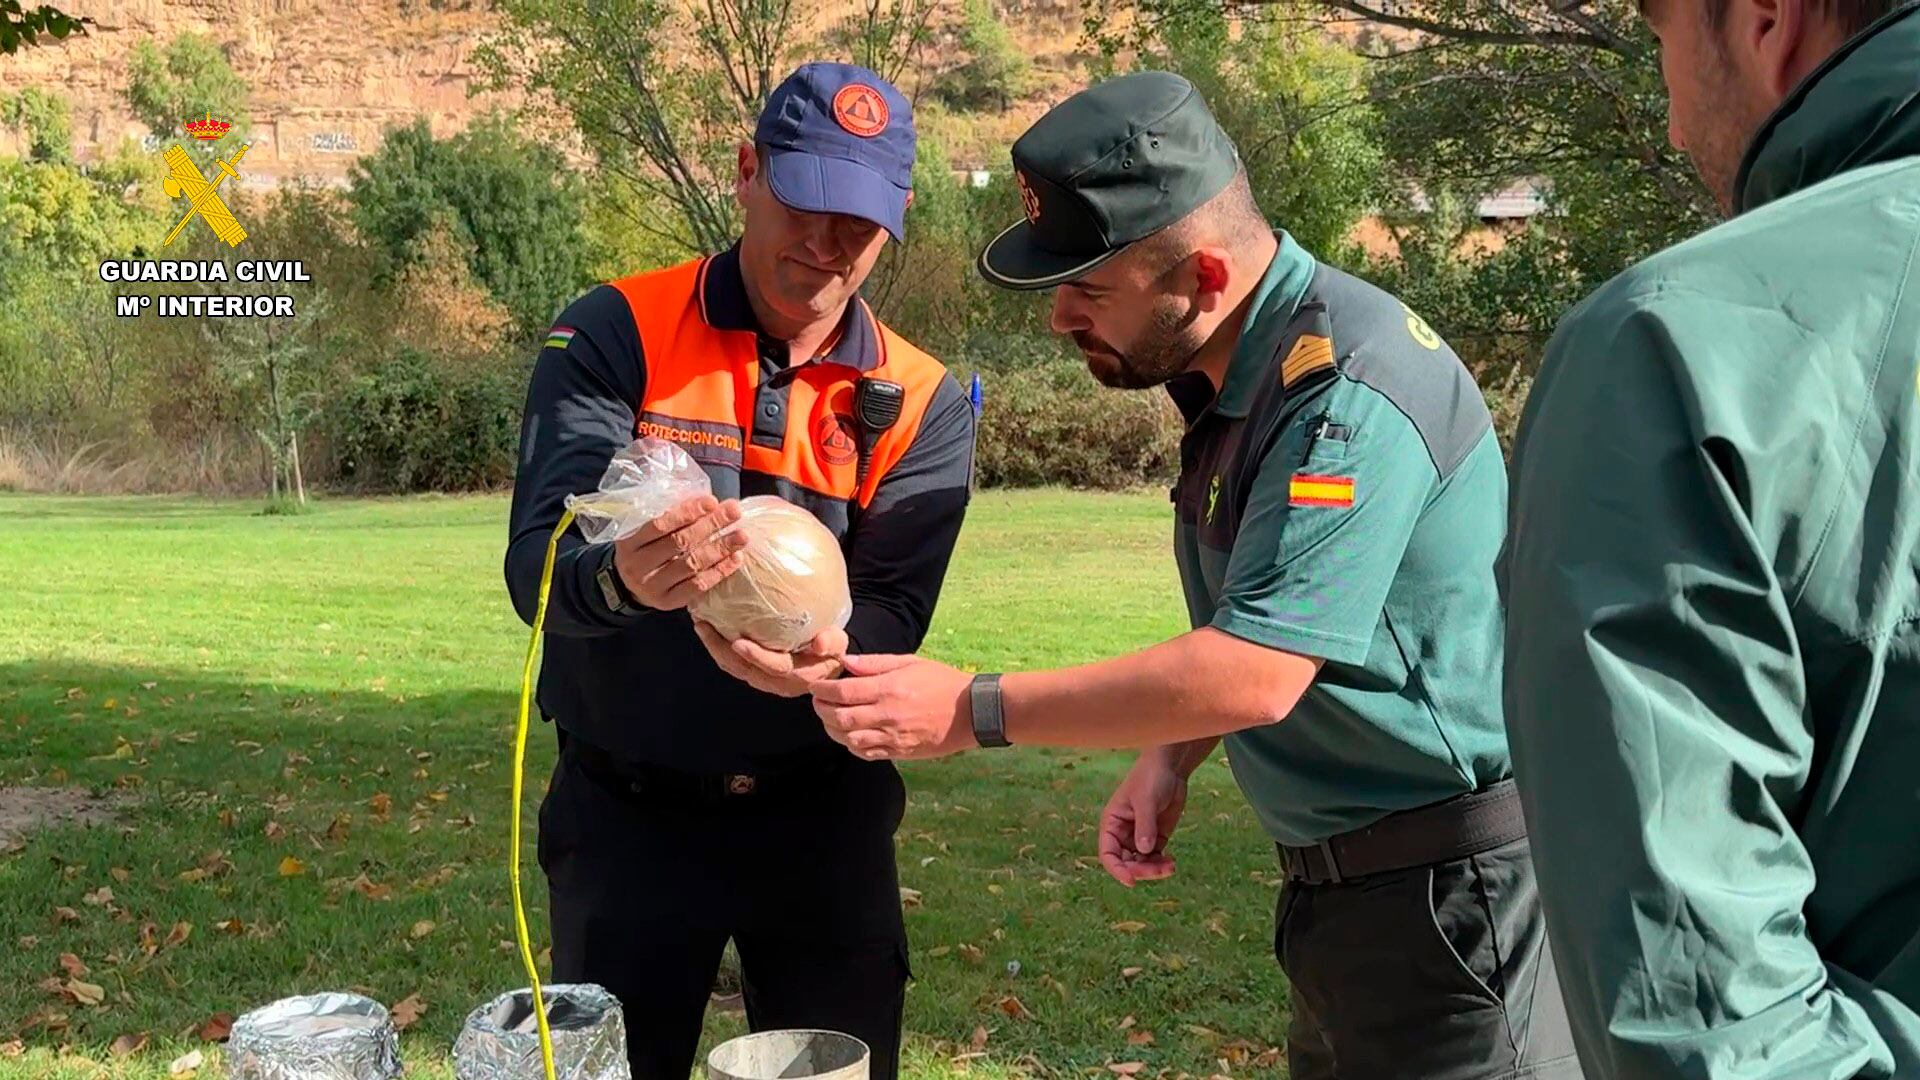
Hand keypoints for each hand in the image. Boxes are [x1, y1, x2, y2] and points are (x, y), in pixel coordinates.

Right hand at [612, 496, 748, 611]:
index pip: (660, 525)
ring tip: (741, 536)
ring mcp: (652, 586)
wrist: (627, 588)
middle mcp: (638, 566)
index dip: (687, 512)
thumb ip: (666, 518)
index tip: (712, 501)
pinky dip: (719, 571)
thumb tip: (705, 502)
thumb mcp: (642, 533)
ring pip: (691, 565)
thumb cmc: (643, 551)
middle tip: (734, 512)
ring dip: (720, 548)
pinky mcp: (668, 602)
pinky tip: (735, 558)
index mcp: (629, 543)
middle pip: (679, 543)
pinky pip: (698, 586)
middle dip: (710, 525)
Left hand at [693, 622, 847, 697]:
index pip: (775, 667)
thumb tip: (819, 642)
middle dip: (721, 649)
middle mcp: (778, 683)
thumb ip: (831, 642)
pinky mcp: (757, 677)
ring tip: (701, 627)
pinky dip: (719, 651)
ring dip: (715, 649)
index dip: (756, 656)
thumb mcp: (839, 644)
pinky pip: (734, 667)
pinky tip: (710, 633)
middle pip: (745, 670)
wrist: (828, 668)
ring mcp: (765, 682)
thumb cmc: (832, 651)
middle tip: (704, 626)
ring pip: (735, 669)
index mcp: (800, 674)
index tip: (738, 642)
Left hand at [809, 654, 975, 761]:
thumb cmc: (941, 682)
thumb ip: (874, 663)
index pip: (842, 692)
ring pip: (848, 739)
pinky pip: (865, 753)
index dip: (822, 689)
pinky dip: (850, 744)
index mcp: (889, 689)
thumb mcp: (910, 663)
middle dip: (820, 709)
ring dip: (832, 729)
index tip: (814, 686)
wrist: (970, 712)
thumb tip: (845, 663)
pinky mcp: (899, 752)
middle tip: (817, 701)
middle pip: (839, 717)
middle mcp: (887, 715)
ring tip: (829, 718)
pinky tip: (849, 734)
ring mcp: (892, 737)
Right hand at [1099, 750, 1187, 886]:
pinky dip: (1161, 864)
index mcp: (1112, 823)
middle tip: (1160, 870)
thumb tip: (1144, 851)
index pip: (1108, 853)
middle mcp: (1123, 833)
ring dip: (1153, 870)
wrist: (1171, 768)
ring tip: (1170, 866)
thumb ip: (1144, 827)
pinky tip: (1171, 862)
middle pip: (1126, 862)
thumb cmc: (1151, 778)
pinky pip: (1155, 858)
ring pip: (1141, 863)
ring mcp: (1140, 836)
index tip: (1131, 880)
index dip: (1117, 869)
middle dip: (1141, 870)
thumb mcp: (1146, 801)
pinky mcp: (1156, 837)